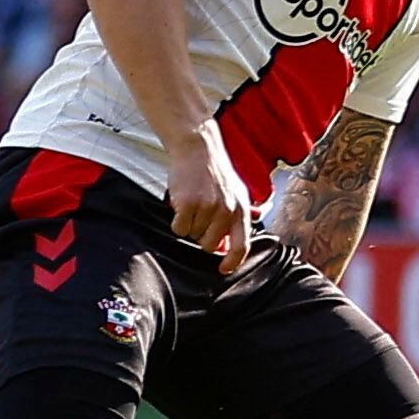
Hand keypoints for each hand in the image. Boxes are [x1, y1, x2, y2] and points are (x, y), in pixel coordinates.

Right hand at [166, 129, 255, 271]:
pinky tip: (180, 205)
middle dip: (201, 235)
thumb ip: (233, 221)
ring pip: (192, 236)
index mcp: (241, 209)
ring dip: (188, 224)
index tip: (223, 269)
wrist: (197, 148)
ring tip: (191, 204)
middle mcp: (227, 210)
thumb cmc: (213, 172)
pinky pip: (179, 229)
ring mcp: (208, 207)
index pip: (242, 245)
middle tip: (198, 216)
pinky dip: (176, 221)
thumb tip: (225, 248)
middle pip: (209, 245)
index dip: (232, 261)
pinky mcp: (189, 204)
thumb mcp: (235, 194)